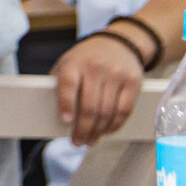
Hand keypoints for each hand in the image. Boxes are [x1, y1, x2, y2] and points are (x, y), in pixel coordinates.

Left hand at [55, 31, 144, 145]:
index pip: (68, 85)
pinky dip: (115, 125)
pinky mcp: (133, 81)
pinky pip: (124, 110)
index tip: (65, 121)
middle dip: (83, 129)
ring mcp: (116, 74)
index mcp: (74, 63)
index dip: (65, 104)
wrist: (118, 43)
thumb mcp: (66, 64)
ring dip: (98, 131)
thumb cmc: (85, 59)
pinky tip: (106, 131)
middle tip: (77, 142)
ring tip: (90, 141)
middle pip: (90, 106)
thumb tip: (52, 115)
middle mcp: (96, 68)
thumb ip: (59, 84)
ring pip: (108, 111)